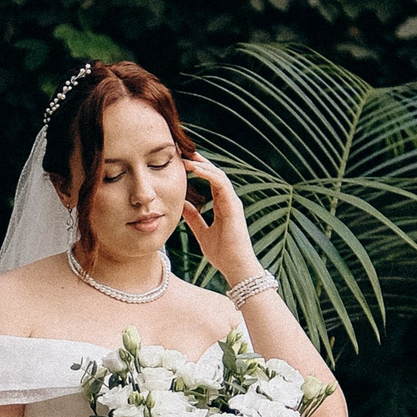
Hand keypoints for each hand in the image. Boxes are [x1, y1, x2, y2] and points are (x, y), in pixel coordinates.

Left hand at [177, 151, 257, 288]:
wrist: (235, 267)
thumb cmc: (222, 253)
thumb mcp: (201, 232)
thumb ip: (193, 217)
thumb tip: (181, 205)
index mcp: (222, 204)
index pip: (210, 180)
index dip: (197, 168)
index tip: (181, 160)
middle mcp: (229, 200)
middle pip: (214, 173)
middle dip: (199, 160)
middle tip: (182, 150)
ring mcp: (233, 201)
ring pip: (218, 175)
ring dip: (201, 164)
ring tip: (185, 157)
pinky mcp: (234, 206)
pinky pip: (222, 183)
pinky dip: (208, 174)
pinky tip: (195, 168)